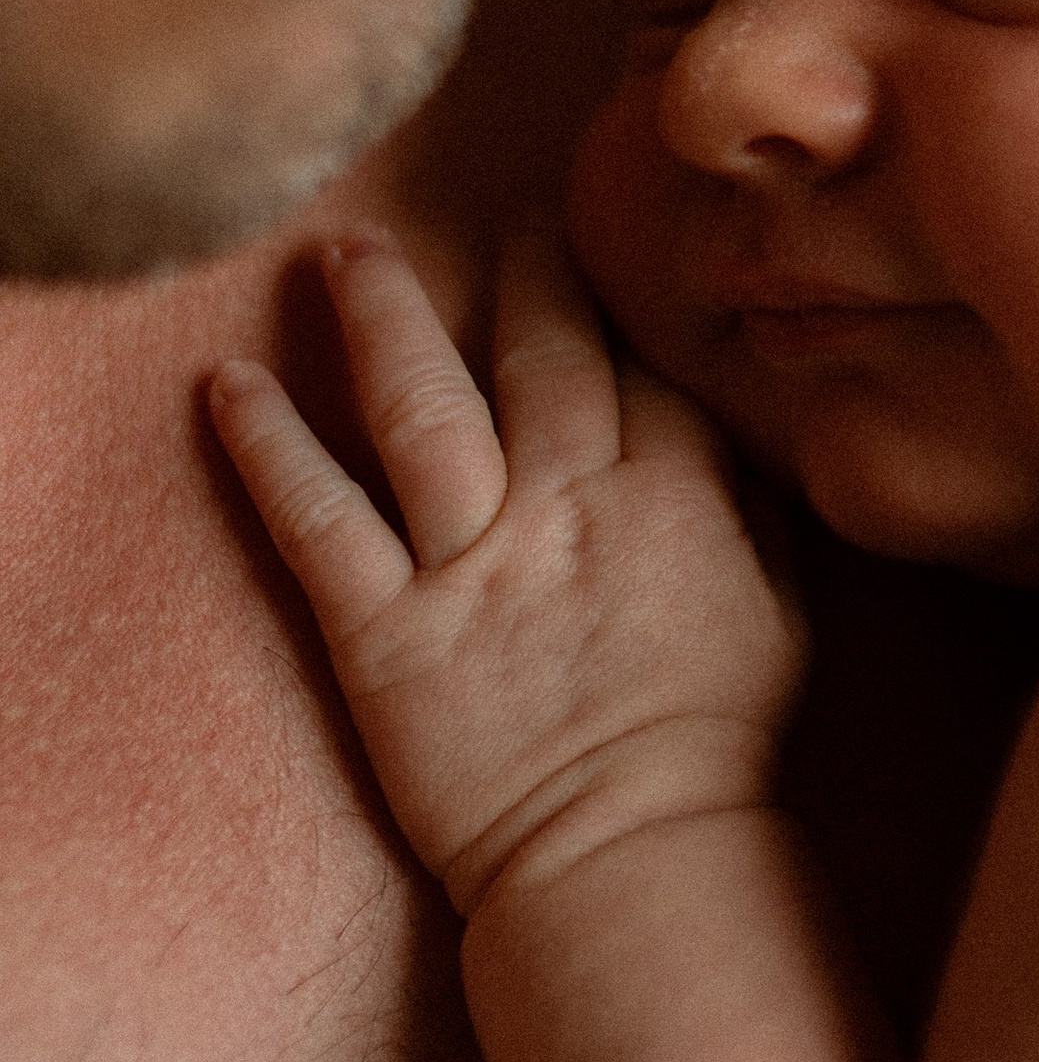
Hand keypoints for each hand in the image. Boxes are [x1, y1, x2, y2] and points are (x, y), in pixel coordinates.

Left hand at [209, 231, 803, 921]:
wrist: (630, 852)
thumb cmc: (720, 739)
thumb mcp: (785, 602)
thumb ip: (749, 503)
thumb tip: (728, 425)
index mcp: (669, 494)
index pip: (633, 363)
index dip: (608, 297)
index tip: (588, 245)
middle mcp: (564, 505)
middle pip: (534, 353)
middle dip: (514, 269)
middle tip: (495, 209)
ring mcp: (468, 564)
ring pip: (418, 405)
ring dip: (380, 315)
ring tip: (345, 247)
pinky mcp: (382, 632)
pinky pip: (316, 522)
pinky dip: (268, 448)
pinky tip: (230, 383)